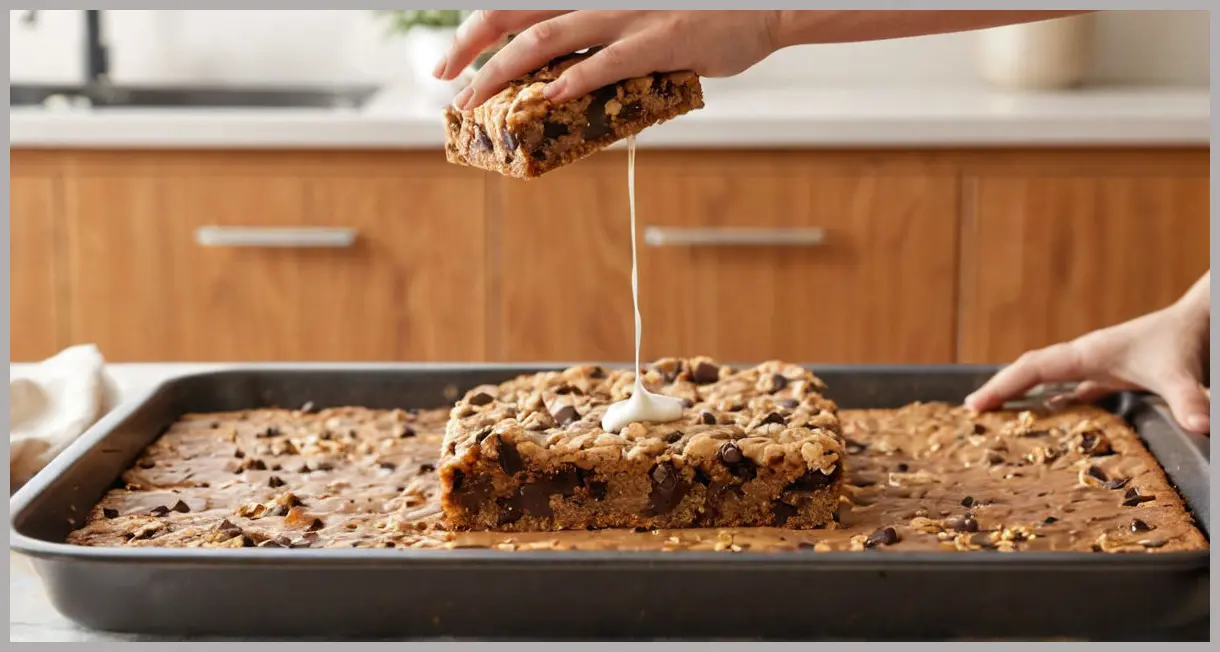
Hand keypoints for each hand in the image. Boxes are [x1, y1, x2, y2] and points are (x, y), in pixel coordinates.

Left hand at [434, 10, 781, 108]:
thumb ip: (599, 43)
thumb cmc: (700, 17)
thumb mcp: (637, 19)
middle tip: (447, 85)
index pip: (517, 5)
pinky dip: (572, 80)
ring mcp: (626, 15)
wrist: (762, 6)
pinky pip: (606, 62)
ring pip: (546, 38)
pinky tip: (545, 97)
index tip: (449, 61)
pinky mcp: (658, 41)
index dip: (474, 30)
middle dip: (471, 49)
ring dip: (503, 72)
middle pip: (514, 14)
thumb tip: (559, 82)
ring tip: (478, 102)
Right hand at [965, 276, 1210, 434]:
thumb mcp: (1181, 374)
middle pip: (1031, 370)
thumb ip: (1188, 400)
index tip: (975, 403)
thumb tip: (1202, 428)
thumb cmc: (1184, 340)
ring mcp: (1098, 364)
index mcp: (1087, 354)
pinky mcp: (1113, 373)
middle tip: (973, 410)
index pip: (1034, 368)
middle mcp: (1086, 357)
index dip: (1003, 385)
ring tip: (998, 413)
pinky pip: (1072, 388)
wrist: (1199, 318)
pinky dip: (1054, 401)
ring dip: (1023, 392)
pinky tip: (1049, 415)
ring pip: (1047, 378)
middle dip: (1001, 387)